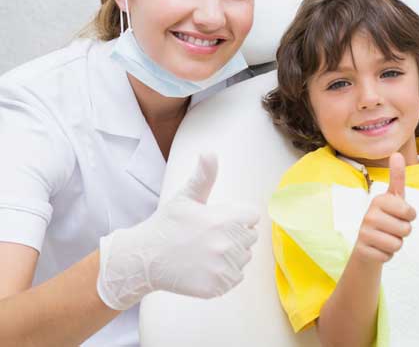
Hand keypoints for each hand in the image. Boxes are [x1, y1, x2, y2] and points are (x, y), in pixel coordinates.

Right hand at [96, 154, 259, 309]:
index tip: (219, 221)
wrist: (144, 259)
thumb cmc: (167, 225)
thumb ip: (204, 176)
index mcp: (224, 219)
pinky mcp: (217, 287)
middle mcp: (227, 244)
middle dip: (235, 236)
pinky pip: (235, 278)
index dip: (238, 218)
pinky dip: (224, 276)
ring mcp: (222, 267)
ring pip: (244, 259)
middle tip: (208, 238)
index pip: (253, 217)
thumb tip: (210, 152)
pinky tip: (205, 268)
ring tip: (205, 253)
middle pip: (250, 239)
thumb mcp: (185, 197)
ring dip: (231, 257)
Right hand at [352, 153, 415, 263]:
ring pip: (398, 244)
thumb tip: (397, 153)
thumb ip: (397, 177)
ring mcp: (364, 233)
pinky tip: (378, 248)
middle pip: (406, 230)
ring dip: (396, 244)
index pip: (410, 212)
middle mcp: (369, 215)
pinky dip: (387, 255)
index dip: (410, 216)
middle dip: (403, 232)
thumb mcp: (393, 197)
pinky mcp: (362, 251)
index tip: (400, 214)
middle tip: (391, 228)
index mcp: (379, 200)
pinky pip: (388, 256)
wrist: (366, 243)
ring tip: (385, 237)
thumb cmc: (385, 217)